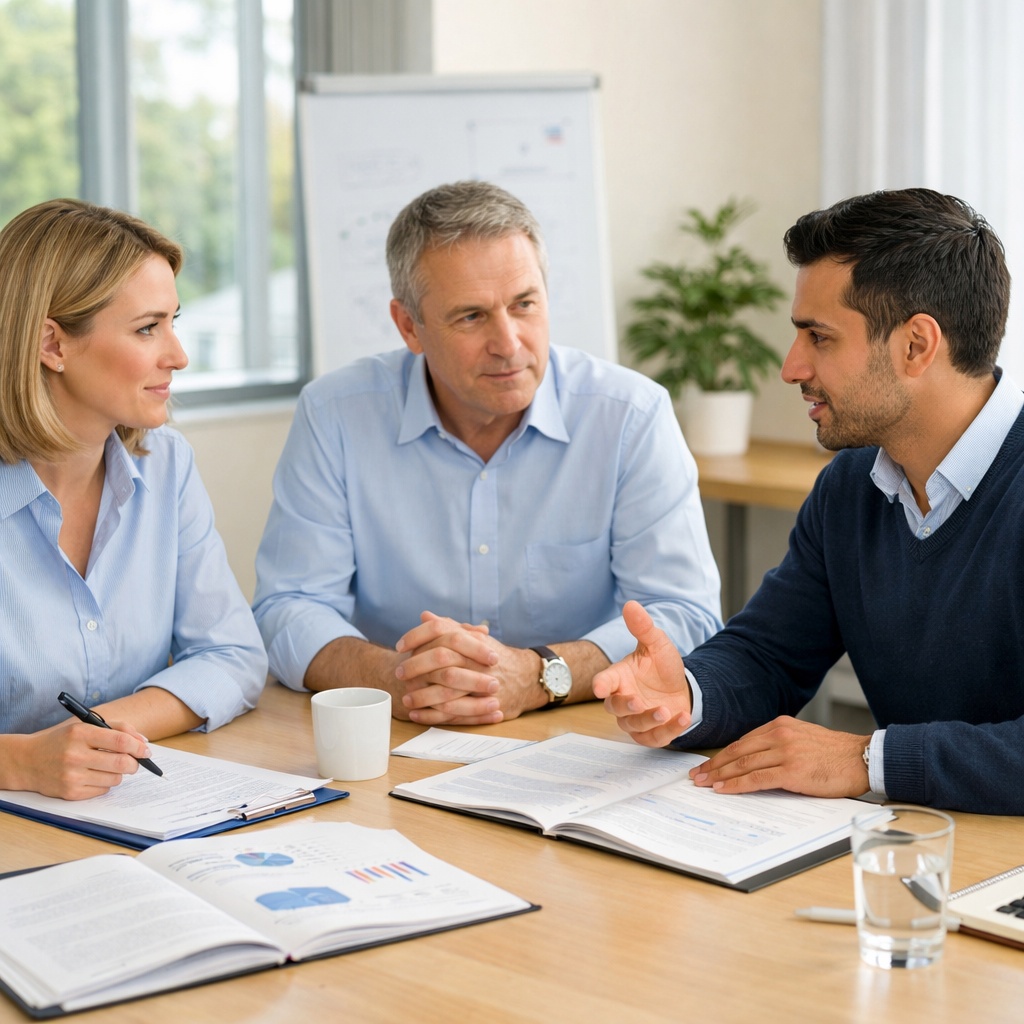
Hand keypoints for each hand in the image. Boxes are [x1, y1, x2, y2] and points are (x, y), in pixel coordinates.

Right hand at [10, 719, 151, 799]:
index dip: (138, 747)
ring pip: (115, 778)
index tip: (146, 751)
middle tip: (134, 762)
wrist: (28, 761)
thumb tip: (144, 742)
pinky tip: (94, 775)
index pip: (120, 741)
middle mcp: (74, 755)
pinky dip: (105, 783)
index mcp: (80, 733)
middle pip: (121, 763)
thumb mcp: (86, 726)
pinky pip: (102, 790)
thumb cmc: (63, 741)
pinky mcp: (70, 793)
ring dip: (119, 773)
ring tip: (108, 767)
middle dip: (134, 763)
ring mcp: (71, 776)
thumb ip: (117, 729)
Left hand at [394, 611, 540, 724]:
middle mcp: (478, 662)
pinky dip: (432, 716)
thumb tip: (424, 616)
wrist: (527, 678)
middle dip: (416, 669)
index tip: (400, 647)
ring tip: (405, 698)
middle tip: (399, 674)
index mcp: (474, 642)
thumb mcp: (473, 638)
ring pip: (447, 692)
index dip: (417, 638)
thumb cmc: (494, 657)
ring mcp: (483, 686)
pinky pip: (454, 714)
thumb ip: (449, 627)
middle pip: (442, 663)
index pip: (441, 633)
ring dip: (422, 696)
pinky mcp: (484, 708)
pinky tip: (417, 715)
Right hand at [592, 600, 691, 746]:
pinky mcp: (650, 734)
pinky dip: (669, 731)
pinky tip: (683, 718)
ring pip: (633, 725)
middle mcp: (623, 699)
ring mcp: (635, 719)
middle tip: (639, 701)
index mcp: (619, 678)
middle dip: (626, 706)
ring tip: (666, 710)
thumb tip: (631, 604)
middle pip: (615, 708)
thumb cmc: (662, 666)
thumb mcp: (657, 644)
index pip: (603, 682)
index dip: (601, 685)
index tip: (600, 688)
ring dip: (649, 720)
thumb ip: (643, 627)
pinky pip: (654, 738)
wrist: (682, 687)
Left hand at [689, 716, 870, 797]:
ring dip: (720, 775)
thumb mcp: (803, 738)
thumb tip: (756, 760)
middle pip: (737, 751)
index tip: (708, 764)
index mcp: (780, 725)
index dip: (722, 755)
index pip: (743, 741)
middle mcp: (779, 735)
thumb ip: (780, 744)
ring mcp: (785, 752)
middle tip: (697, 776)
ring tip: (704, 784)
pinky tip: (724, 789)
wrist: (863, 759)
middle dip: (714, 765)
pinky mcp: (792, 770)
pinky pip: (756, 778)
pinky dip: (737, 785)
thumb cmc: (836, 754)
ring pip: (743, 764)